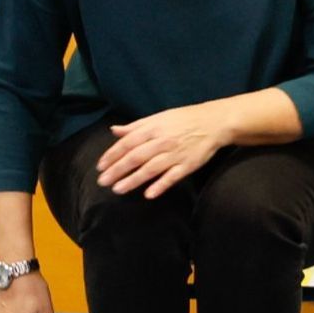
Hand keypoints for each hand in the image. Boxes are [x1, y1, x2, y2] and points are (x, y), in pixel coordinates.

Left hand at [99, 103, 232, 197]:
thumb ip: (136, 126)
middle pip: (135, 157)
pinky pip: (172, 177)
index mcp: (153, 128)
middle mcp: (162, 141)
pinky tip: (148, 194)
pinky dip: (160, 186)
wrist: (213, 122)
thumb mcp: (158, 118)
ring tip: (118, 189)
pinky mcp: (188, 165)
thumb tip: (114, 130)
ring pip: (150, 169)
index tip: (100, 166)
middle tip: (102, 181)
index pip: (128, 143)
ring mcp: (175, 154)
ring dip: (133, 180)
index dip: (112, 155)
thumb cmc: (183, 120)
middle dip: (117, 170)